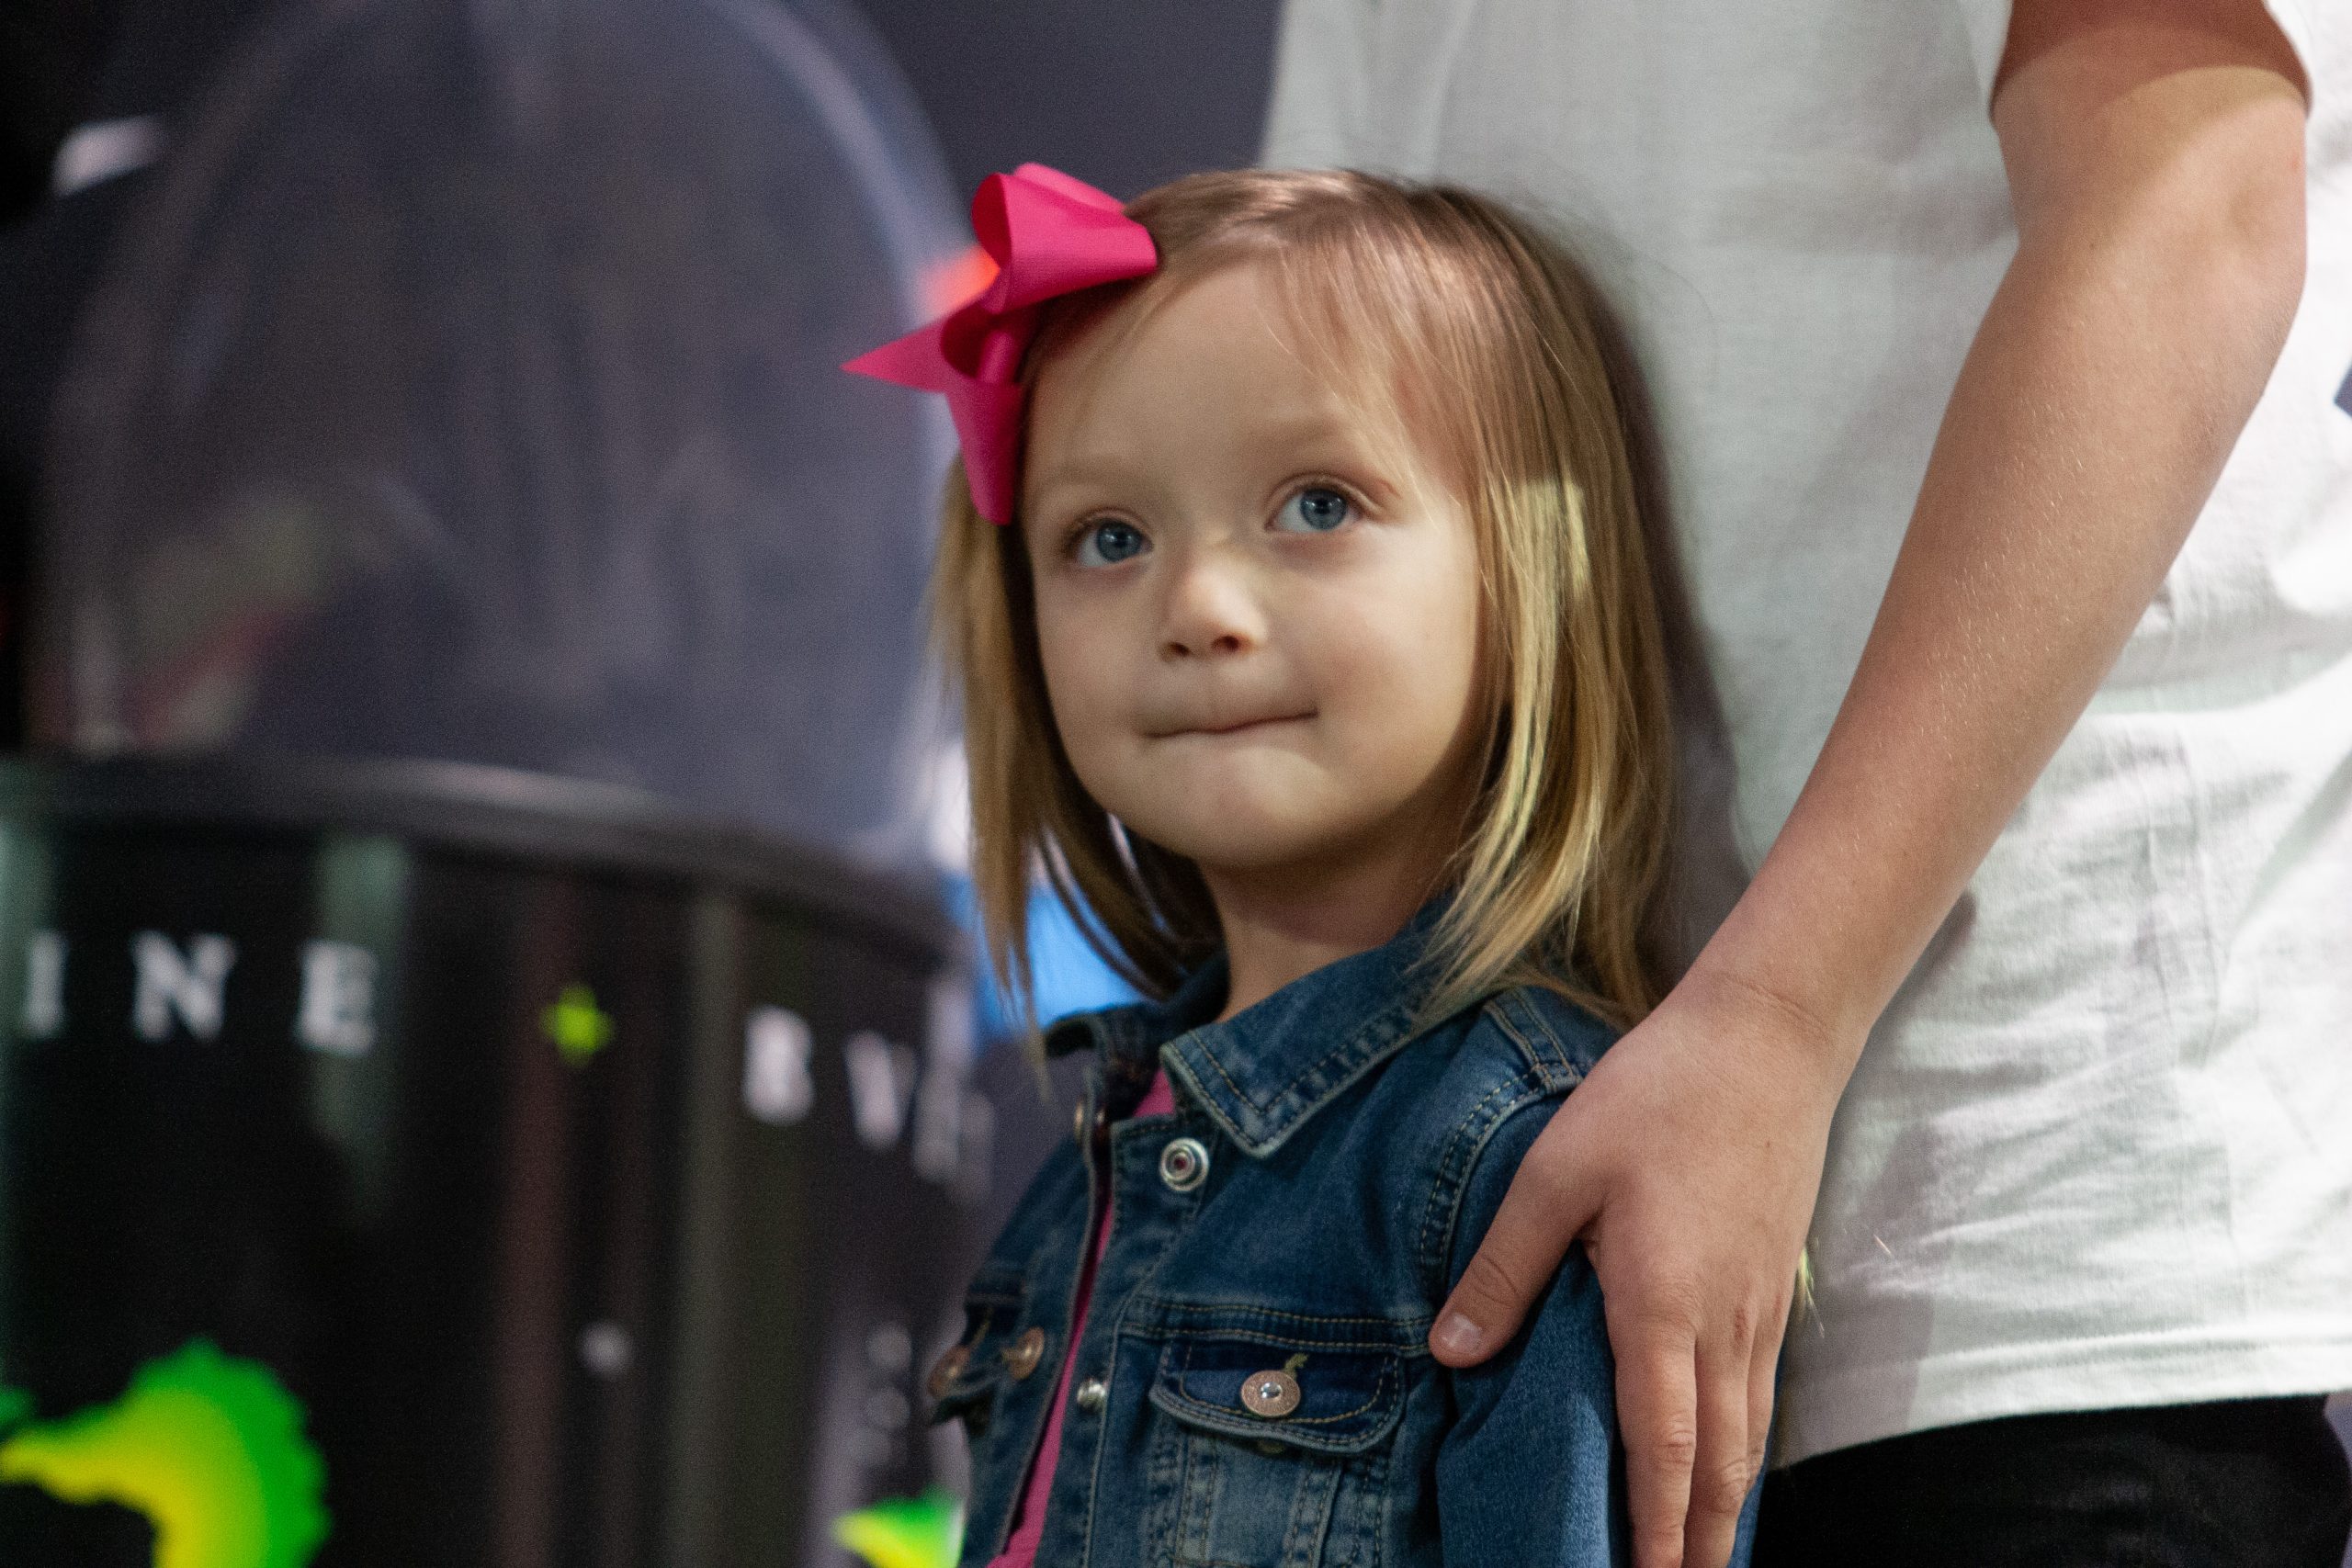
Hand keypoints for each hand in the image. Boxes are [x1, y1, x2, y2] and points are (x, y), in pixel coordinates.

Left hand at [1429, 963, 1853, 1567]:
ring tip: (1693, 1558)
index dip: (1650, 1527)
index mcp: (1663, 1304)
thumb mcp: (1555, 1171)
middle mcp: (1723, 1325)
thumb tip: (1449, 1351)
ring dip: (1720, 1508)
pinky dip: (1738, 1452)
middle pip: (1717, 1466)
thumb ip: (1504, 1267)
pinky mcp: (1773, 1287)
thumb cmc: (1656, 1095)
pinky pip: (1759, 1397)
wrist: (1767, 1040)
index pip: (1662, 1446)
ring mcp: (1759, 1309)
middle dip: (1694, 1544)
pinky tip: (1719, 1466)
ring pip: (1746, 1438)